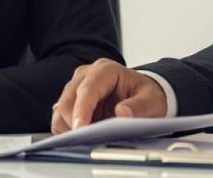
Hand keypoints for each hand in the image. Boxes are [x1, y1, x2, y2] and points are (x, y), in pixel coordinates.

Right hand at [51, 58, 166, 133]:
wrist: (141, 95)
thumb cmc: (145, 95)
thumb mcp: (152, 101)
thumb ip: (139, 106)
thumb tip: (122, 113)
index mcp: (105, 70)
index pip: (88, 89)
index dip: (82, 110)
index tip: (80, 129)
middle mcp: (86, 75)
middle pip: (68, 100)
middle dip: (73, 123)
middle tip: (86, 142)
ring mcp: (76, 88)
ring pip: (61, 110)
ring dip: (69, 128)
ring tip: (87, 140)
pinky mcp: (72, 102)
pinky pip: (60, 118)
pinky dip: (67, 131)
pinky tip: (82, 138)